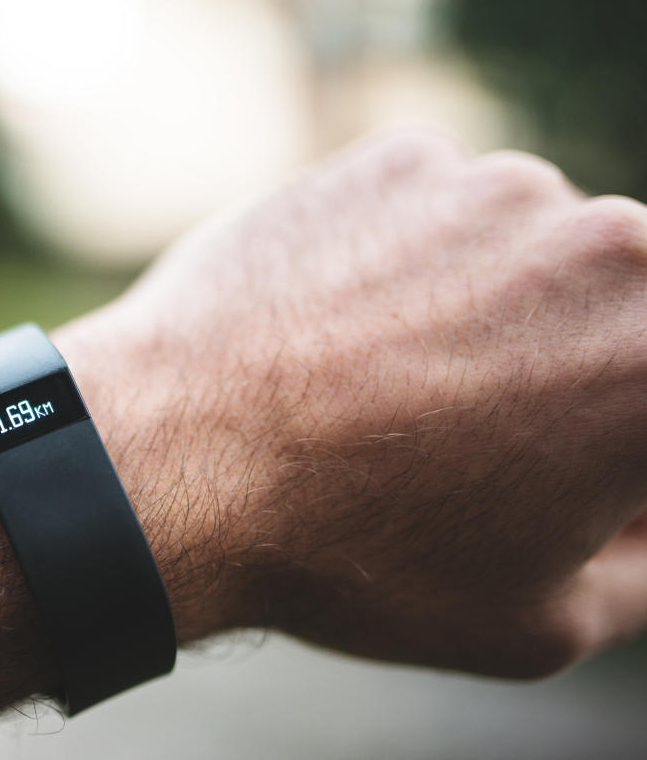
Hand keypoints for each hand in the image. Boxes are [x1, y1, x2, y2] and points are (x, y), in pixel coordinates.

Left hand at [57, 129, 646, 678]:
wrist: (177, 457)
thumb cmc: (357, 556)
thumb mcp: (537, 620)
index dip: (612, 454)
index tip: (546, 468)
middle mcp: (613, 248)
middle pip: (616, 315)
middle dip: (568, 372)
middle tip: (465, 436)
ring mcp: (496, 187)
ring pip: (527, 254)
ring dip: (487, 310)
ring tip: (382, 387)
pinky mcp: (400, 160)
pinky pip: (435, 217)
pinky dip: (406, 264)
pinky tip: (338, 329)